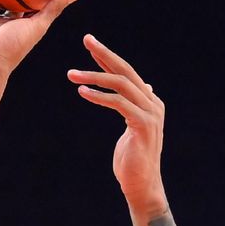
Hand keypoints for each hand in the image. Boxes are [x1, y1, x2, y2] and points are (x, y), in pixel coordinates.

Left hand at [67, 35, 167, 215]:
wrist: (142, 185)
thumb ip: (134, 107)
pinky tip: (82, 93)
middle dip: (104, 54)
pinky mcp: (142, 125)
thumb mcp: (134, 127)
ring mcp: (150, 113)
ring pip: (120, 85)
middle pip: (126, 71)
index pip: (127, 73)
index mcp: (150, 102)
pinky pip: (118, 103)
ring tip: (71, 74)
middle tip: (86, 39)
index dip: (108, 58)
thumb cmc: (132, 161)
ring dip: (94, 77)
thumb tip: (142, 87)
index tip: (91, 44)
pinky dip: (99, 96)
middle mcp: (153, 103)